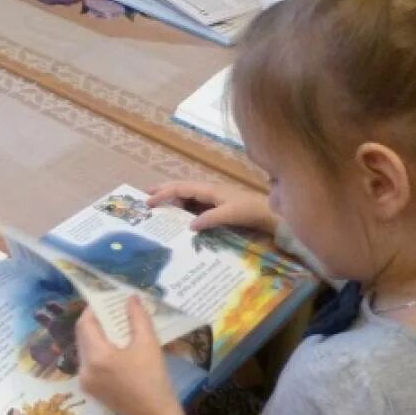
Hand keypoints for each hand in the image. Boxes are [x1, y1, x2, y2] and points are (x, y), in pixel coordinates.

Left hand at [76, 299, 178, 414]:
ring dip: (97, 336)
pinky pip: (89, 362)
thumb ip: (137, 317)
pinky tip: (115, 349)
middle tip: (113, 312)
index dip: (93, 309)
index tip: (107, 301)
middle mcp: (84, 368)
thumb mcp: (148, 343)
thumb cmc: (153, 378)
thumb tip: (130, 298)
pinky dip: (98, 351)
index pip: (85, 324)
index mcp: (96, 356)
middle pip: (83, 336)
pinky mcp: (90, 389)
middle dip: (96, 322)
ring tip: (116, 329)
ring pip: (85, 349)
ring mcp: (85, 381)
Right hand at [148, 180, 276, 235]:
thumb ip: (209, 219)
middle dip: (164, 191)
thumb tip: (189, 225)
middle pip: (181, 188)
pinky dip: (184, 209)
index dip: (163, 194)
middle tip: (146, 196)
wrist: (269, 214)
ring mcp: (213, 198)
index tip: (148, 202)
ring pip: (188, 196)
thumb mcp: (229, 215)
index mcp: (209, 189)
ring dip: (173, 200)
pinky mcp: (218, 206)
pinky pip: (195, 205)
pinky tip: (180, 218)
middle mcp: (208, 191)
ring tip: (159, 208)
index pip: (180, 188)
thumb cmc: (250, 211)